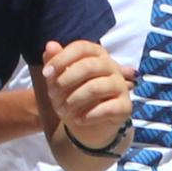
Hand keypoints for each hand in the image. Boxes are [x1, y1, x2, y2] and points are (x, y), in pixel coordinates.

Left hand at [41, 38, 132, 154]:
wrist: (86, 125)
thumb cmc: (73, 96)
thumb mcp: (59, 79)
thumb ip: (55, 62)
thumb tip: (50, 45)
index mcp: (96, 54)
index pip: (81, 47)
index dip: (61, 59)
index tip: (46, 73)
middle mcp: (112, 66)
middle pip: (88, 66)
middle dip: (65, 82)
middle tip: (52, 95)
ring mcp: (121, 86)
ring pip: (95, 88)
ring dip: (73, 100)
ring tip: (63, 111)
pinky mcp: (125, 106)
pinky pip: (107, 108)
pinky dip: (88, 116)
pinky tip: (79, 120)